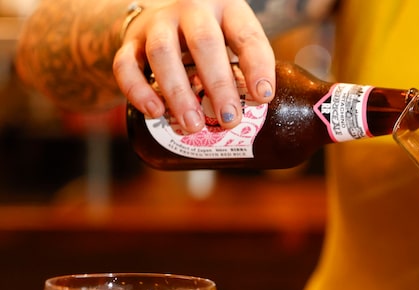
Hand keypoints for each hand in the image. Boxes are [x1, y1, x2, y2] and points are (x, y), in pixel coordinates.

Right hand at [114, 0, 274, 133]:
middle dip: (218, 84)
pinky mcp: (131, 41)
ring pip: (163, 52)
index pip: (246, 35)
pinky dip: (138, 90)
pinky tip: (154, 112)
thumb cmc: (210, 41)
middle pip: (205, 42)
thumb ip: (247, 70)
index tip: (263, 97)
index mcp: (227, 9)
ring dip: (178, 92)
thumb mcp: (233, 41)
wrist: (159, 19)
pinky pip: (126, 64)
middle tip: (229, 120)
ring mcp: (158, 23)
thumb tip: (269, 122)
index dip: (257, 66)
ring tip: (193, 125)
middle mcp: (192, 10)